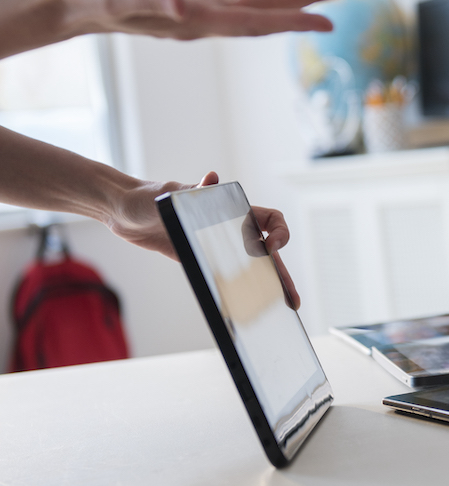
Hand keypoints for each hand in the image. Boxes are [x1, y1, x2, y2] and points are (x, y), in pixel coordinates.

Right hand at [55, 0, 358, 40]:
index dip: (293, 22)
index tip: (329, 23)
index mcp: (200, 23)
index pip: (256, 24)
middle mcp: (213, 20)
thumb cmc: (91, 0)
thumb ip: (150, 3)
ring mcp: (210, 9)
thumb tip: (183, 6)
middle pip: (274, 11)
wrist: (73, 3)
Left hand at [107, 171, 300, 309]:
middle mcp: (228, 227)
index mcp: (231, 210)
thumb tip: (211, 178)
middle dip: (281, 274)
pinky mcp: (199, 258)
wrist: (121, 211)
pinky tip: (244, 306)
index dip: (279, 232)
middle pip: (266, 252)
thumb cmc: (147, 197)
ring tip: (278, 307)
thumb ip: (194, 192)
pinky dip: (238, 290)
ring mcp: (215, 244)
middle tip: (291, 299)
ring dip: (264, 285)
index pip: (270, 218)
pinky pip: (225, 275)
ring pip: (249, 266)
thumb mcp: (173, 196)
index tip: (272, 246)